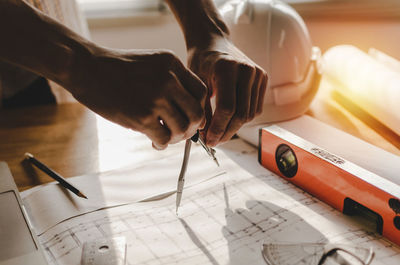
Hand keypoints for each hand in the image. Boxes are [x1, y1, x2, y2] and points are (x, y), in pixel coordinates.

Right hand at [68, 48, 206, 149]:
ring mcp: (156, 98)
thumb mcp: (150, 64)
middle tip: (181, 133)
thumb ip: (170, 81)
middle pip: (196, 113)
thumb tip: (184, 113)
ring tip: (165, 137)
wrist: (85, 67)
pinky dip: (162, 144)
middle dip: (191, 128)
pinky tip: (154, 142)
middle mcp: (168, 80)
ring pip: (182, 128)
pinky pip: (163, 138)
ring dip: (176, 138)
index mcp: (172, 64)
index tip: (192, 118)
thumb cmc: (116, 69)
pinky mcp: (142, 116)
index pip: (200, 92)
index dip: (200, 108)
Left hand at [188, 36, 267, 146]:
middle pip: (241, 114)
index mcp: (227, 68)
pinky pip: (255, 108)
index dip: (218, 128)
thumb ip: (202, 108)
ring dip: (235, 128)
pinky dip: (243, 119)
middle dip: (227, 132)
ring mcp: (258, 74)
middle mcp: (246, 70)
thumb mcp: (195, 83)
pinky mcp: (263, 78)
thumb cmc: (202, 60)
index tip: (209, 139)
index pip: (227, 108)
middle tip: (214, 141)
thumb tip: (205, 134)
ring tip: (220, 134)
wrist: (213, 42)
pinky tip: (230, 122)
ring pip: (250, 114)